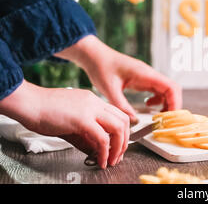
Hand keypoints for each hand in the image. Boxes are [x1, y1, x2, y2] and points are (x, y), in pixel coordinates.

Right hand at [0, 81, 129, 168]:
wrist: (28, 103)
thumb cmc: (42, 112)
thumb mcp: (70, 123)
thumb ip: (85, 136)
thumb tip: (96, 151)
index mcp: (92, 100)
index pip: (117, 114)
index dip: (122, 132)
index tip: (118, 146)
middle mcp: (94, 102)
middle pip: (123, 120)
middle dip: (124, 141)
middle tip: (118, 155)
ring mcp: (90, 109)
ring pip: (118, 128)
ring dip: (118, 147)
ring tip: (111, 160)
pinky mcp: (82, 119)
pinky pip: (102, 138)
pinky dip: (105, 152)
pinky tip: (101, 161)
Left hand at [55, 35, 182, 122]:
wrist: (94, 56)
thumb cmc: (101, 68)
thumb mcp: (109, 89)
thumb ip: (121, 106)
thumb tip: (133, 121)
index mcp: (145, 74)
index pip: (171, 87)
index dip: (175, 102)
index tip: (171, 116)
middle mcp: (149, 74)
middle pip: (172, 89)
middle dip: (173, 105)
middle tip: (166, 120)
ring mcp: (147, 76)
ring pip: (166, 90)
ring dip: (166, 103)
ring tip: (158, 116)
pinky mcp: (143, 79)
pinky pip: (157, 90)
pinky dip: (158, 99)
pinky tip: (148, 105)